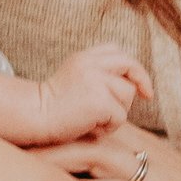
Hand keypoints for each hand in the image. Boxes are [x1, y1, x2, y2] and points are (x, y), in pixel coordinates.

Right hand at [26, 46, 152, 143]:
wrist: (34, 116)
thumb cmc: (53, 108)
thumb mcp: (75, 81)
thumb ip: (98, 76)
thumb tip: (132, 87)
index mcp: (83, 57)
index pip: (117, 52)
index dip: (132, 67)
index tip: (140, 83)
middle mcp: (90, 63)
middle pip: (130, 66)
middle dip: (142, 81)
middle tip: (147, 96)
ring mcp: (95, 80)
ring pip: (127, 94)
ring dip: (118, 111)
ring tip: (97, 120)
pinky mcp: (100, 100)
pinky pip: (120, 116)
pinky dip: (109, 127)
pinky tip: (91, 128)